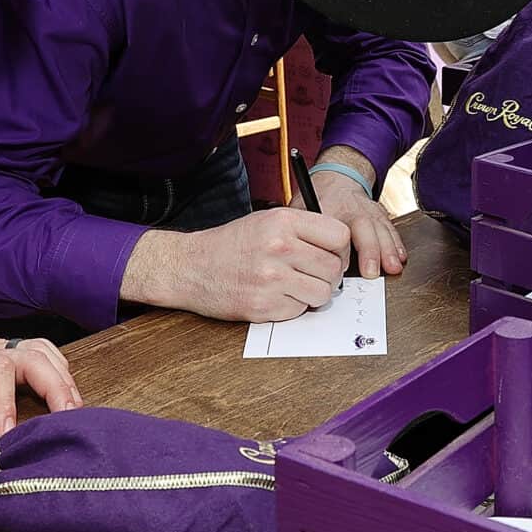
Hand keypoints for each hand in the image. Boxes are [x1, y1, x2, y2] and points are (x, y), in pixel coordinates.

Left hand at [0, 317, 80, 435]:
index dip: (6, 399)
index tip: (8, 432)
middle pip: (29, 356)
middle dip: (53, 387)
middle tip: (67, 421)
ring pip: (39, 352)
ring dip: (61, 379)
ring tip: (74, 412)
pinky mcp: (0, 355)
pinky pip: (38, 354)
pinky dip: (57, 371)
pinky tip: (65, 395)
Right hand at [123, 210, 348, 322]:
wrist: (191, 267)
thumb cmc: (231, 244)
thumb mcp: (266, 221)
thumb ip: (303, 230)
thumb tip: (340, 249)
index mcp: (283, 221)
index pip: (339, 235)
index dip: (341, 249)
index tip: (333, 256)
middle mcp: (280, 247)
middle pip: (334, 268)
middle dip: (329, 276)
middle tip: (315, 276)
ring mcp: (272, 279)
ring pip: (322, 293)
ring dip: (314, 294)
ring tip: (296, 286)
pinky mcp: (264, 306)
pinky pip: (299, 310)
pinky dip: (293, 306)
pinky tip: (276, 295)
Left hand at [306, 161, 405, 281]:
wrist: (338, 177)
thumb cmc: (317, 199)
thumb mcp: (299, 208)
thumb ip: (298, 230)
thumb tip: (293, 262)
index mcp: (329, 206)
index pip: (334, 228)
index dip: (338, 248)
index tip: (340, 267)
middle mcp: (352, 208)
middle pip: (363, 226)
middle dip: (370, 250)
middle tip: (372, 272)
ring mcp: (369, 210)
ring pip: (381, 228)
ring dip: (389, 250)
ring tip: (393, 267)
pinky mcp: (380, 215)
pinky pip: (390, 229)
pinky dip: (397, 244)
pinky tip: (400, 258)